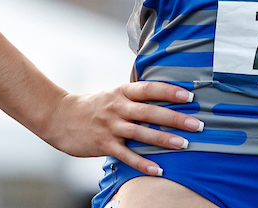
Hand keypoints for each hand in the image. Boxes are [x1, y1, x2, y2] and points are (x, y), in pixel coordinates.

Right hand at [41, 81, 202, 175]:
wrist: (60, 117)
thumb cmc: (93, 105)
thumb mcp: (114, 93)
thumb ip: (136, 95)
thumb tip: (167, 94)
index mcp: (122, 91)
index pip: (149, 89)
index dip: (170, 91)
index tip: (189, 96)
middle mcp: (117, 107)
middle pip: (150, 111)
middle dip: (175, 118)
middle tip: (197, 124)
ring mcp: (110, 126)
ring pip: (140, 133)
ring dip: (163, 139)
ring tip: (184, 144)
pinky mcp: (103, 144)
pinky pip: (126, 155)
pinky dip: (143, 163)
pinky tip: (158, 169)